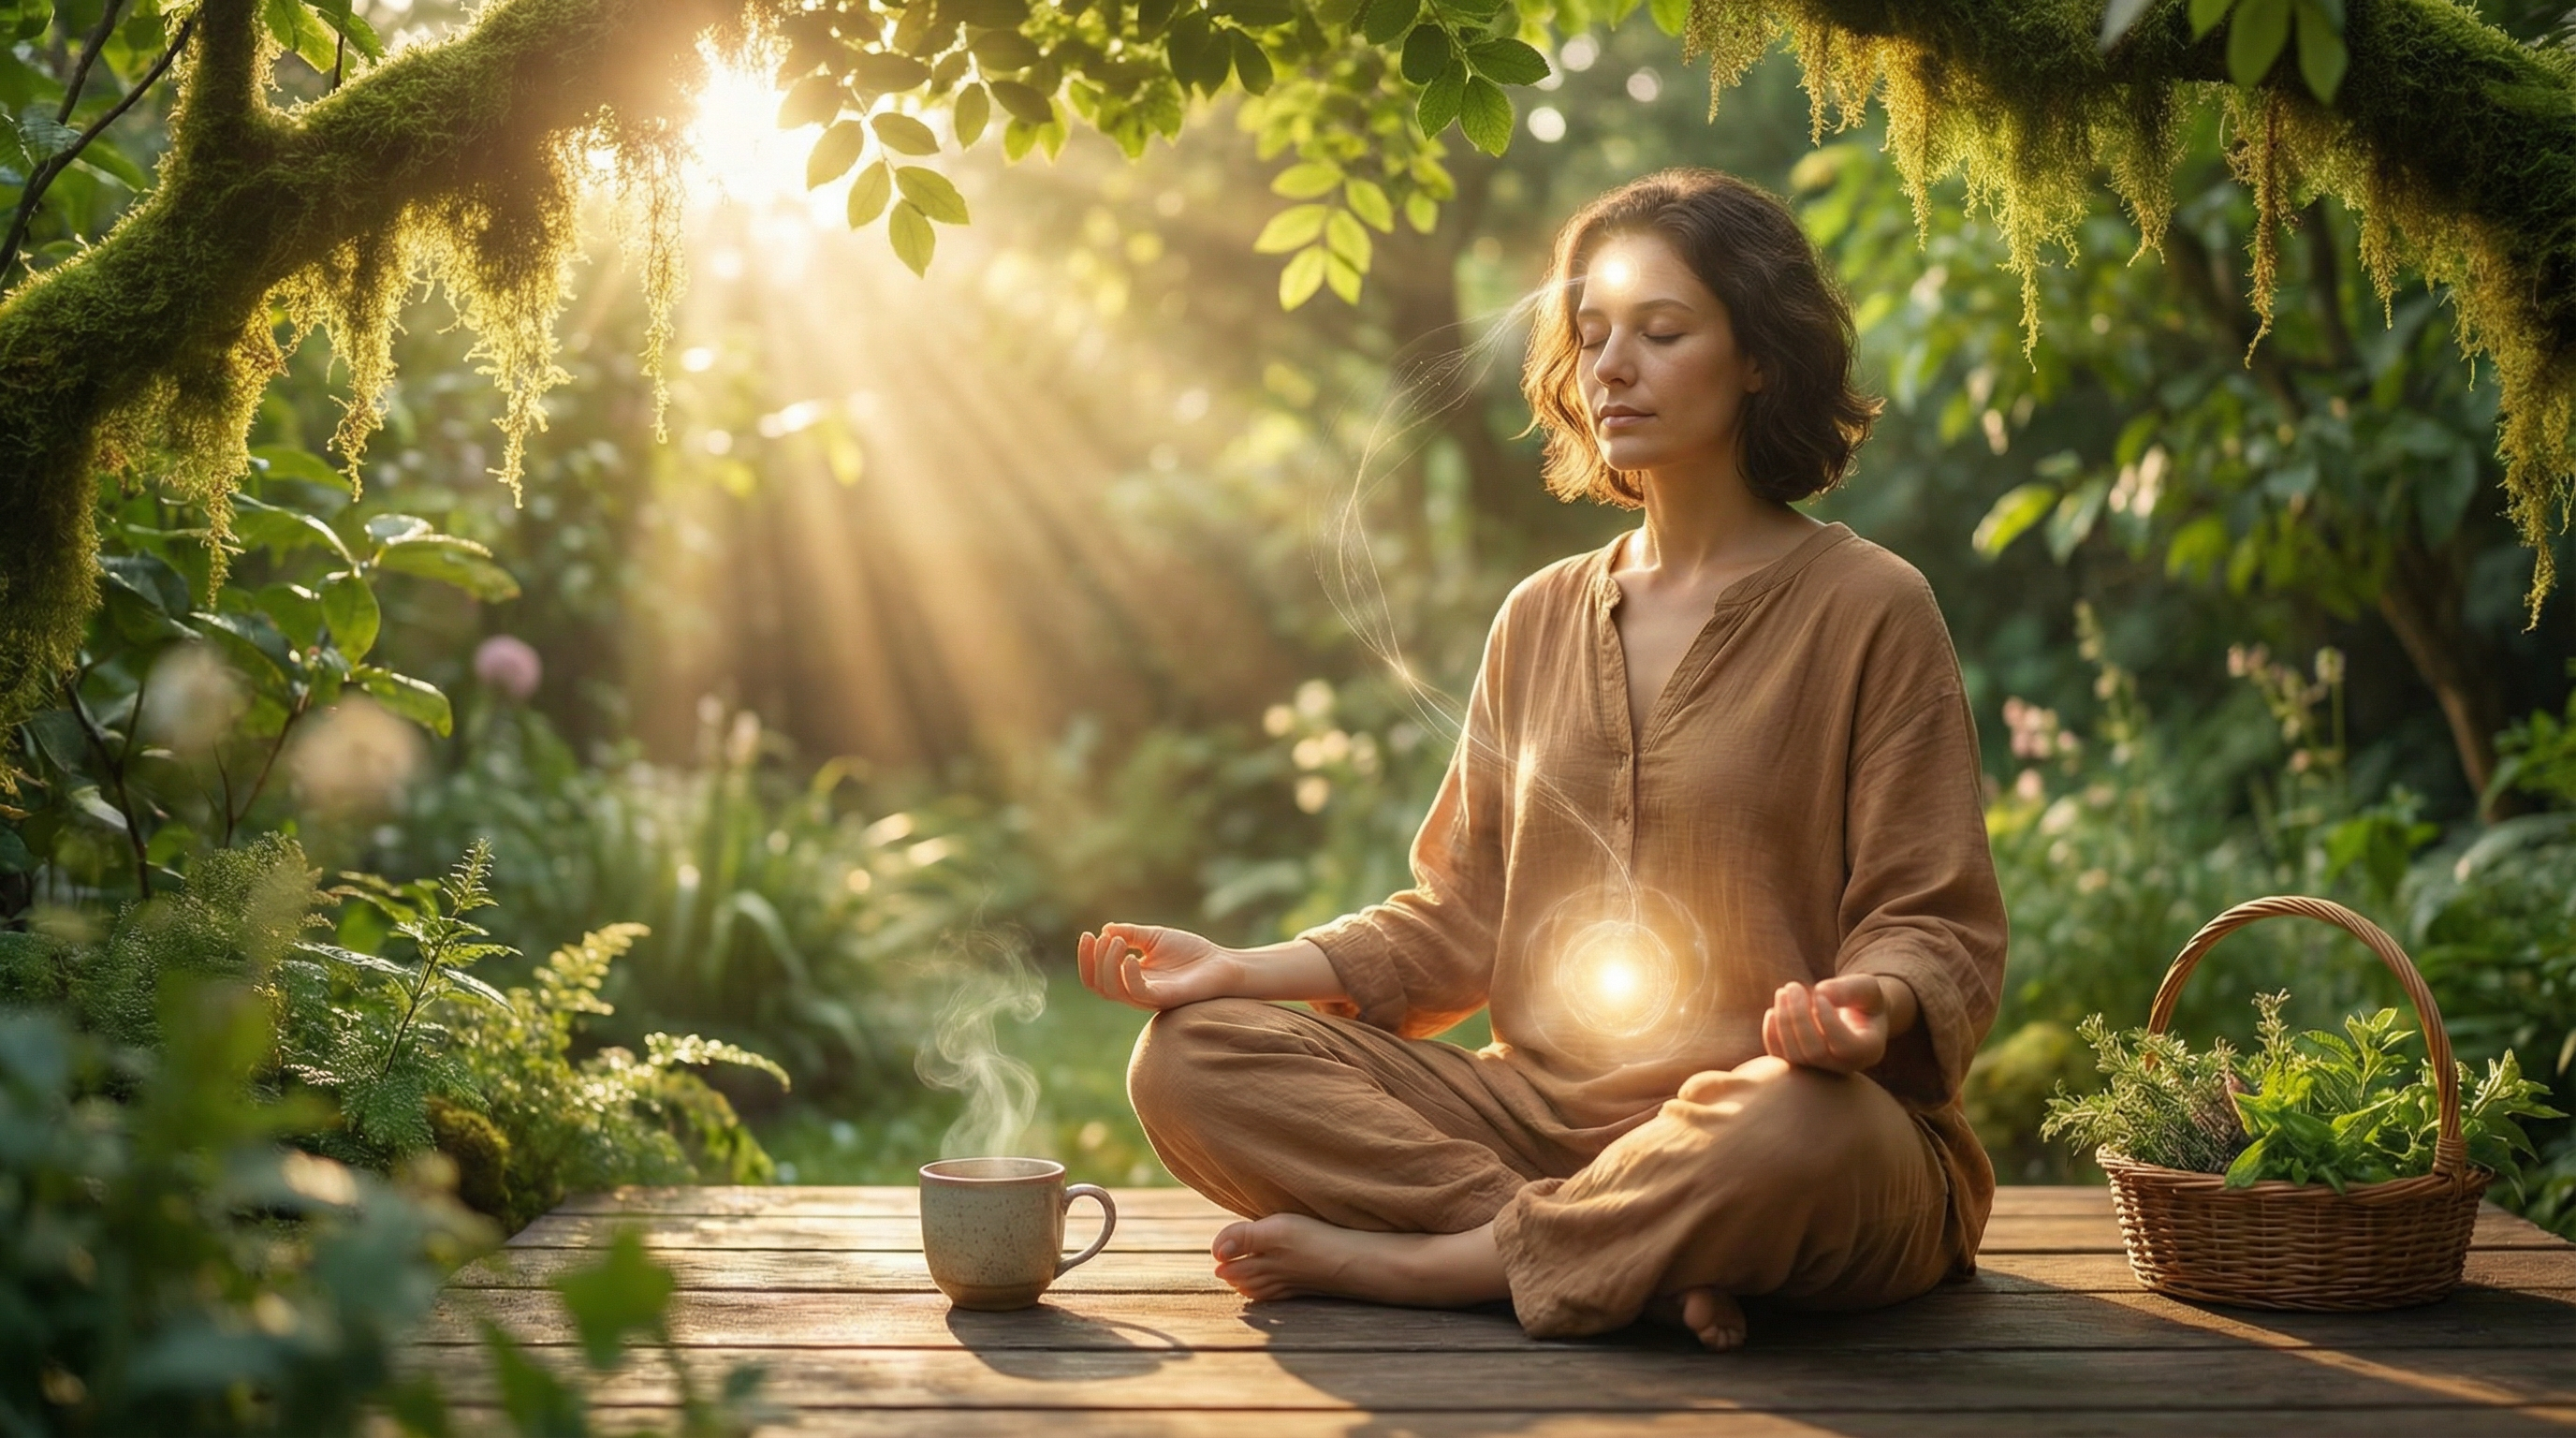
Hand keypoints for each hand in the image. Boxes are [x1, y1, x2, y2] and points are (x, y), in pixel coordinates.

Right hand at [1077, 924, 1243, 1010]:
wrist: (1221, 963)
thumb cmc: (1190, 952)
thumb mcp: (1154, 937)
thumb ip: (1130, 934)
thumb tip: (1105, 929)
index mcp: (1129, 978)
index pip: (1096, 976)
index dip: (1086, 958)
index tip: (1088, 934)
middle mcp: (1134, 991)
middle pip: (1098, 985)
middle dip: (1094, 960)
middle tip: (1106, 938)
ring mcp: (1147, 997)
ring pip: (1112, 990)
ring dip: (1107, 964)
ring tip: (1118, 942)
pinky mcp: (1163, 998)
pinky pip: (1137, 992)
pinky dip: (1129, 975)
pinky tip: (1132, 957)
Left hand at [1760, 974, 1909, 1073]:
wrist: (1855, 1014)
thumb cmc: (1862, 999)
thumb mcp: (1865, 987)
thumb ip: (1848, 989)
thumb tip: (1819, 992)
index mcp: (1868, 1050)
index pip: (1844, 1046)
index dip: (1827, 1020)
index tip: (1819, 993)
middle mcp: (1845, 1066)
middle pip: (1814, 1053)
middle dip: (1799, 1017)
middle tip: (1793, 986)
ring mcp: (1821, 1070)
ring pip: (1795, 1056)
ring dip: (1783, 1022)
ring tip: (1783, 992)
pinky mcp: (1800, 1064)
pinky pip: (1780, 1058)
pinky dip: (1771, 1035)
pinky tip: (1773, 1011)